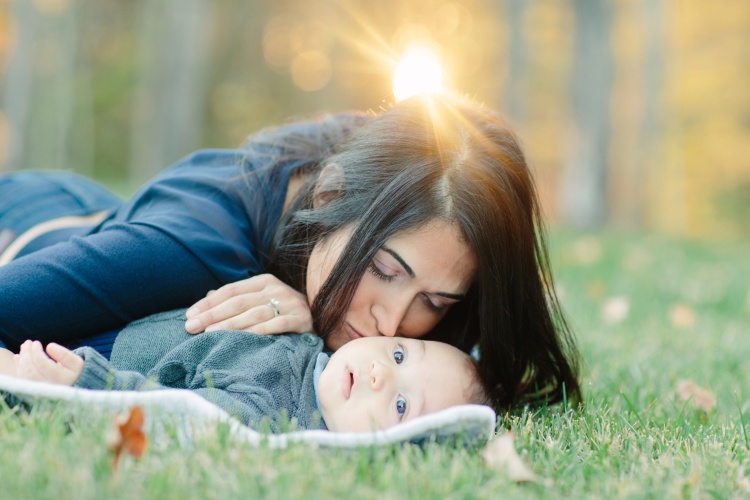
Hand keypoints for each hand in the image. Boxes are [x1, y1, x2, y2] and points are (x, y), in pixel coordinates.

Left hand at [13, 341, 83, 385]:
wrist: (74, 387)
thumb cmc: (75, 372)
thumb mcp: (76, 362)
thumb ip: (64, 354)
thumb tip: (49, 346)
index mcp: (61, 379)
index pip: (43, 364)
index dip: (36, 352)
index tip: (36, 342)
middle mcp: (49, 387)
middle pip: (31, 370)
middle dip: (27, 354)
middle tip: (28, 342)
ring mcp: (40, 390)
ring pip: (25, 375)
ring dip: (22, 359)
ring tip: (24, 347)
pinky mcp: (34, 390)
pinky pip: (23, 379)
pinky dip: (19, 367)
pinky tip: (18, 357)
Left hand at [184, 274, 313, 335]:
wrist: (324, 317)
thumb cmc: (283, 311)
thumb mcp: (260, 300)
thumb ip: (236, 299)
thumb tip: (207, 297)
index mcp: (263, 281)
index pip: (230, 291)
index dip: (208, 303)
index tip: (189, 316)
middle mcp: (276, 289)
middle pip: (238, 302)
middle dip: (212, 314)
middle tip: (191, 327)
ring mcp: (290, 303)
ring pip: (254, 313)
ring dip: (230, 324)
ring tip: (210, 334)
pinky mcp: (301, 319)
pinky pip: (276, 324)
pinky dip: (258, 331)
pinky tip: (242, 338)